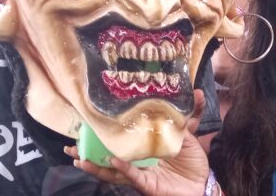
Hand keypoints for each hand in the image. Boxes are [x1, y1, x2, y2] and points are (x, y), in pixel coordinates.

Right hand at [65, 89, 209, 195]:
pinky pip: (131, 176)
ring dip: (96, 165)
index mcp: (143, 148)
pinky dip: (122, 168)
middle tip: (71, 145)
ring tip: (78, 158)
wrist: (203, 183)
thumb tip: (196, 91)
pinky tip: (112, 159)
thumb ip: (188, 116)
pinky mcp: (147, 184)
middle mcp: (138, 161)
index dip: (103, 135)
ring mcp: (141, 174)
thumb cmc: (193, 161)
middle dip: (88, 153)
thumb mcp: (189, 134)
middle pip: (108, 156)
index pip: (120, 140)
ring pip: (113, 170)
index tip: (86, 125)